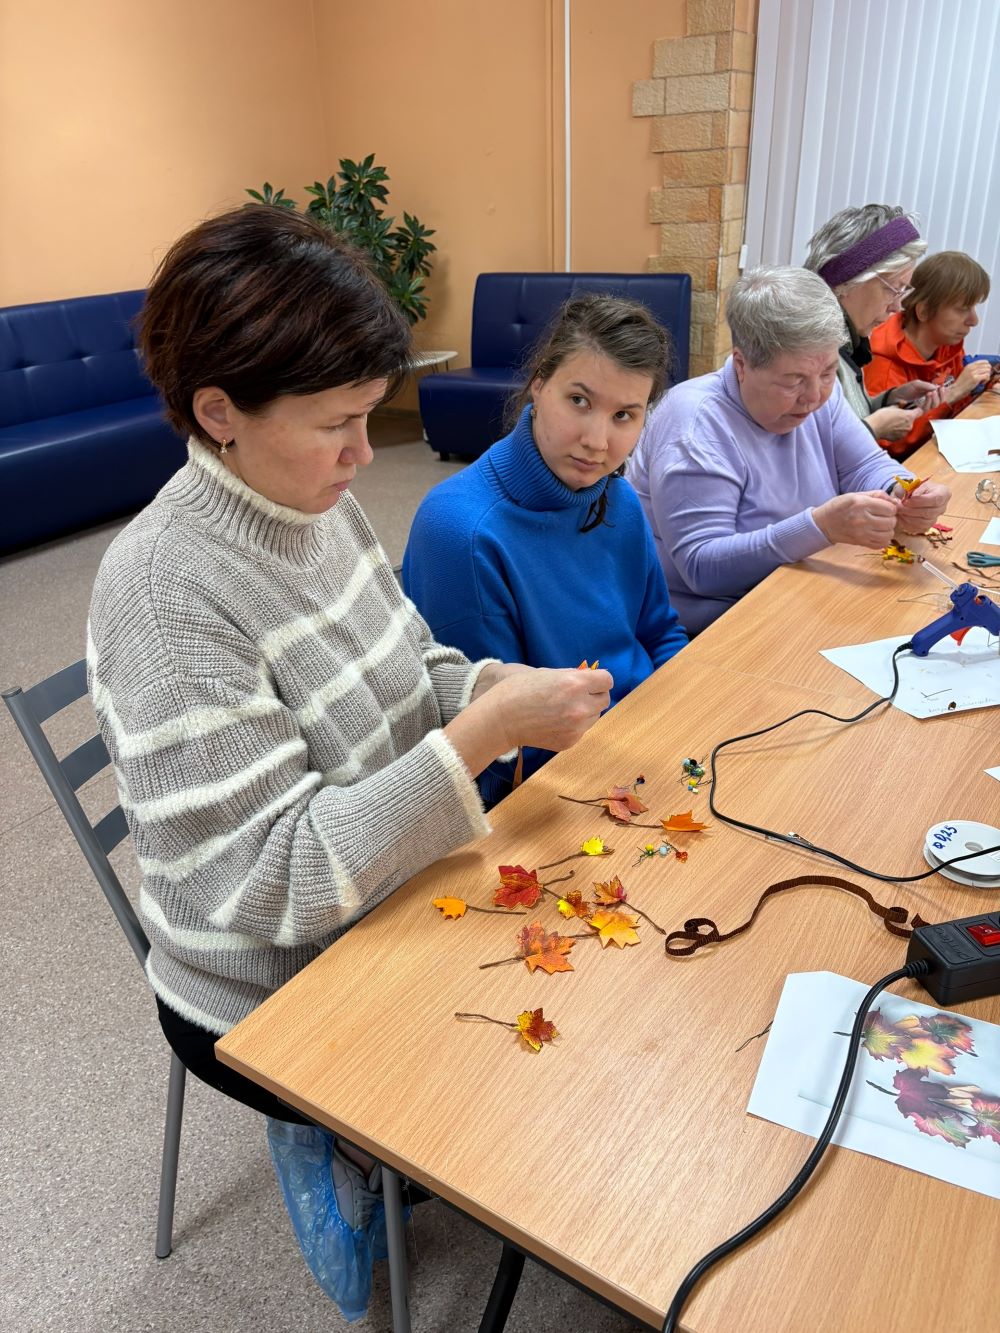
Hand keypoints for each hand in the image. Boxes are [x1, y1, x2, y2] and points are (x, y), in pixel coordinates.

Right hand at [445, 666, 613, 778]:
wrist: (499, 720)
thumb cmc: (518, 691)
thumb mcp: (547, 673)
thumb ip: (571, 675)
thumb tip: (589, 678)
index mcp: (575, 684)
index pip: (607, 680)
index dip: (598, 679)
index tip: (591, 681)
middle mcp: (580, 706)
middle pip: (605, 699)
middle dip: (594, 695)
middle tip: (577, 695)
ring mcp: (576, 727)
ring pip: (594, 716)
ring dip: (585, 711)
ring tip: (562, 709)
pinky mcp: (570, 742)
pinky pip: (582, 730)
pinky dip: (574, 726)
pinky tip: (554, 721)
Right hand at [811, 491, 900, 548]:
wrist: (823, 523)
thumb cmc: (840, 506)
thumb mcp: (857, 495)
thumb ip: (878, 495)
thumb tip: (897, 502)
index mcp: (862, 504)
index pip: (890, 508)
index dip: (890, 508)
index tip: (884, 508)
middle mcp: (862, 519)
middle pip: (891, 522)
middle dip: (890, 518)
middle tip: (882, 517)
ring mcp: (862, 533)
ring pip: (889, 534)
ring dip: (888, 530)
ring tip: (880, 526)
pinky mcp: (860, 542)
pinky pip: (882, 544)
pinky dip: (883, 540)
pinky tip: (877, 534)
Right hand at [866, 405, 920, 441]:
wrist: (873, 428)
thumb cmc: (881, 417)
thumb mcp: (892, 406)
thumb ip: (900, 406)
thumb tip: (902, 404)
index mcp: (909, 417)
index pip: (920, 411)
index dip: (916, 409)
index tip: (913, 408)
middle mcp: (909, 426)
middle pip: (912, 420)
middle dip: (906, 417)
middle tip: (898, 414)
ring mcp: (904, 433)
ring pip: (906, 427)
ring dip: (901, 425)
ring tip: (892, 422)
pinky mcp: (898, 439)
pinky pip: (900, 433)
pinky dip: (897, 431)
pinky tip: (890, 428)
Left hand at [887, 380, 945, 411]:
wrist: (894, 397)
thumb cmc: (904, 390)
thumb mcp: (916, 384)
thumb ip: (926, 385)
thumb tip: (937, 387)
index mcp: (928, 395)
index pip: (940, 397)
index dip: (943, 393)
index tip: (942, 387)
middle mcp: (927, 402)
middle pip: (939, 402)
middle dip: (940, 396)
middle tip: (937, 390)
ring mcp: (922, 407)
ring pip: (934, 406)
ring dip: (935, 398)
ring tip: (931, 392)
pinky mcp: (918, 412)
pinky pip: (927, 409)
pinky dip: (929, 402)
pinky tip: (927, 395)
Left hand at [896, 481, 951, 533]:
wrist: (909, 496)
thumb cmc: (913, 488)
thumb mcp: (914, 483)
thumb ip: (914, 488)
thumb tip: (913, 497)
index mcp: (943, 493)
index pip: (936, 499)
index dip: (920, 501)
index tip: (907, 500)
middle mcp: (942, 507)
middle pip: (929, 513)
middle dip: (911, 510)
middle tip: (898, 506)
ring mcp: (935, 518)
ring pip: (923, 522)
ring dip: (908, 517)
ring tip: (898, 510)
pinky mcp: (926, 527)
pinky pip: (917, 528)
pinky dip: (906, 523)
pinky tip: (900, 516)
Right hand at [947, 359, 992, 401]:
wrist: (955, 390)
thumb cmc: (960, 384)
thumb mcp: (966, 373)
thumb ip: (973, 369)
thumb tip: (983, 368)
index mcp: (969, 365)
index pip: (984, 361)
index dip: (987, 366)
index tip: (985, 371)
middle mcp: (971, 367)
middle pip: (987, 365)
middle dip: (987, 371)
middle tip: (984, 377)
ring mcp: (973, 373)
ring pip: (988, 370)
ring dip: (987, 376)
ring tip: (982, 380)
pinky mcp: (975, 379)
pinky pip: (986, 376)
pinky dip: (986, 380)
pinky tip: (981, 383)